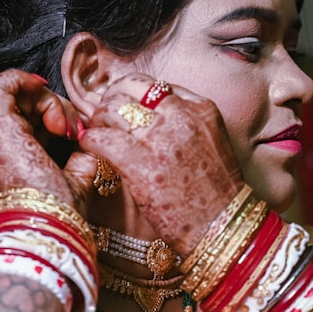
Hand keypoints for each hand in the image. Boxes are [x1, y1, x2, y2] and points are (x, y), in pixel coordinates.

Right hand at [0, 69, 96, 211]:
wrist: (47, 224)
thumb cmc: (60, 210)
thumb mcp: (79, 175)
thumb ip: (83, 154)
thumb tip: (92, 135)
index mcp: (15, 155)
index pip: (33, 118)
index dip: (57, 113)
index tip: (76, 131)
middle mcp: (0, 144)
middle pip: (25, 103)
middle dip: (56, 105)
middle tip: (74, 128)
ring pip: (15, 93)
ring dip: (45, 97)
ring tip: (62, 123)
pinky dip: (22, 79)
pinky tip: (42, 91)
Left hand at [79, 73, 242, 255]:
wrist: (222, 227)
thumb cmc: (216, 190)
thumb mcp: (210, 140)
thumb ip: (184, 120)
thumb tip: (146, 111)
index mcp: (200, 109)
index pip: (153, 84)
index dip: (131, 92)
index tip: (122, 102)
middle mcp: (181, 118)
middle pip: (129, 89)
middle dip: (111, 99)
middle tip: (104, 115)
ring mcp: (160, 140)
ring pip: (112, 109)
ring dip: (99, 118)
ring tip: (97, 130)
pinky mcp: (141, 166)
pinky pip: (102, 139)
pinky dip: (91, 140)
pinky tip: (90, 146)